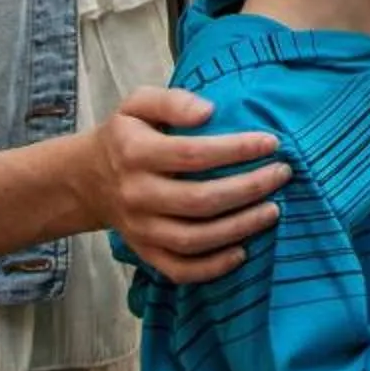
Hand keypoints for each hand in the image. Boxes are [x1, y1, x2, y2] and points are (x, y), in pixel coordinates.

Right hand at [82, 87, 291, 284]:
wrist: (87, 179)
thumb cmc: (126, 136)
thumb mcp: (138, 104)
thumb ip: (173, 100)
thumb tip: (209, 111)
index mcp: (135, 153)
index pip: (193, 154)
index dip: (236, 150)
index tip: (271, 142)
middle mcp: (137, 195)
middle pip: (199, 200)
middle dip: (248, 189)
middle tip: (282, 174)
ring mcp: (140, 229)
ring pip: (193, 239)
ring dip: (238, 228)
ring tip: (273, 211)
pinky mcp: (144, 252)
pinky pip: (179, 269)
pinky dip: (212, 268)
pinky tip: (243, 253)